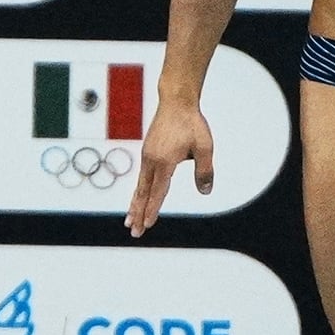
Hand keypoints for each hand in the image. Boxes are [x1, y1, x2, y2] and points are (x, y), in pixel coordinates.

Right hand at [124, 97, 213, 236]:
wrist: (176, 102)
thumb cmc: (191, 123)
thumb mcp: (205, 147)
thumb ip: (204, 171)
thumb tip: (205, 192)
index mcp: (164, 162)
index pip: (158, 192)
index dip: (152, 210)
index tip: (147, 225)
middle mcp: (151, 160)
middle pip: (143, 193)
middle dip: (138, 214)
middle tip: (134, 232)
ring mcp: (147, 155)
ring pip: (139, 186)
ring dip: (134, 205)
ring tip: (129, 221)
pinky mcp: (147, 151)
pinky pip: (140, 177)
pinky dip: (137, 191)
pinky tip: (138, 197)